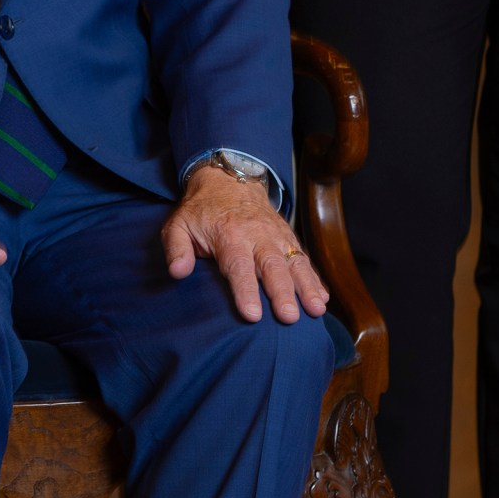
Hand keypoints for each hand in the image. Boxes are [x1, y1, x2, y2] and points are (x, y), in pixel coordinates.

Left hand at [161, 167, 328, 324]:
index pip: (238, 267)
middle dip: (282, 292)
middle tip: (289, 317)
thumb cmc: (201, 211)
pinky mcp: (288, 237)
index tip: (253, 315)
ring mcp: (276, 235)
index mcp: (229, 235)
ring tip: (316, 310)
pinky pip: (303, 257)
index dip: (246, 291)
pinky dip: (314, 278)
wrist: (228, 180)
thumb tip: (177, 272)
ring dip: (306, 286)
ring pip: (294, 261)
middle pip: (272, 266)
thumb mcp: (178, 224)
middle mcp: (257, 235)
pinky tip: (322, 298)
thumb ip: (176, 248)